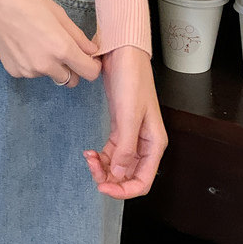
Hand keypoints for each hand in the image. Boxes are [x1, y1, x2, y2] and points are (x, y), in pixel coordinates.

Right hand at [0, 0, 101, 86]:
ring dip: (51, 65)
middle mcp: (46, 65)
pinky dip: (33, 63)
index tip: (90, 58)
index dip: (93, 66)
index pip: (89, 73)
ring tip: (38, 40)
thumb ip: (77, 36)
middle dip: (72, 68)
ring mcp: (28, 70)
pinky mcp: (14, 71)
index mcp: (61, 48)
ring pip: (50, 75)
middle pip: (71, 80)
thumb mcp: (58, 12)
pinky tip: (24, 43)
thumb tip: (92, 50)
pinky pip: (32, 72)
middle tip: (64, 48)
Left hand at [82, 45, 167, 198]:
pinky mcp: (120, 125)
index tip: (102, 187)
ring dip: (103, 167)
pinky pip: (112, 150)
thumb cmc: (131, 79)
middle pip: (129, 175)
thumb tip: (118, 174)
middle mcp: (145, 143)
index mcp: (154, 143)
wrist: (122, 53)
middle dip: (110, 178)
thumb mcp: (128, 113)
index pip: (143, 181)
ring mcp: (132, 135)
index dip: (124, 191)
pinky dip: (101, 156)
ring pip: (119, 164)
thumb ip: (126, 146)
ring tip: (88, 157)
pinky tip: (89, 152)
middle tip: (90, 166)